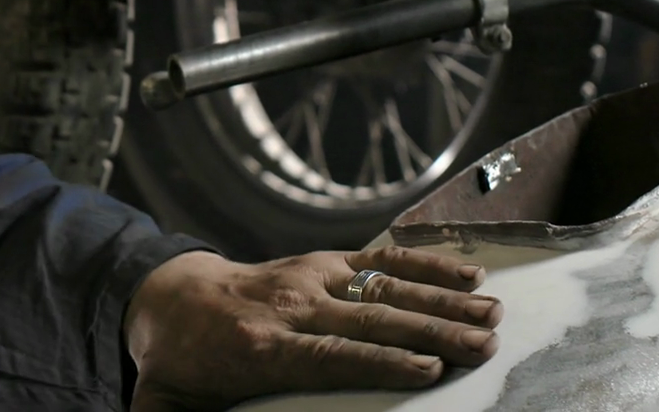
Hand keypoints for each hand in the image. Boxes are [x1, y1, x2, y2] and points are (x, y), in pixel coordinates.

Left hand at [122, 247, 501, 410]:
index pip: (330, 356)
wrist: (167, 295)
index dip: (380, 363)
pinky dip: (425, 264)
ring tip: (491, 315)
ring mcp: (308, 278)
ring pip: (384, 287)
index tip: (427, 371)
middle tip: (482, 347)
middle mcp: (289, 307)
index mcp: (260, 347)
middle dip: (430, 334)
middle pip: (370, 322)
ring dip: (441, 301)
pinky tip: (467, 276)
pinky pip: (379, 260)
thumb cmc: (180, 363)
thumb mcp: (169, 405)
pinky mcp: (321, 261)